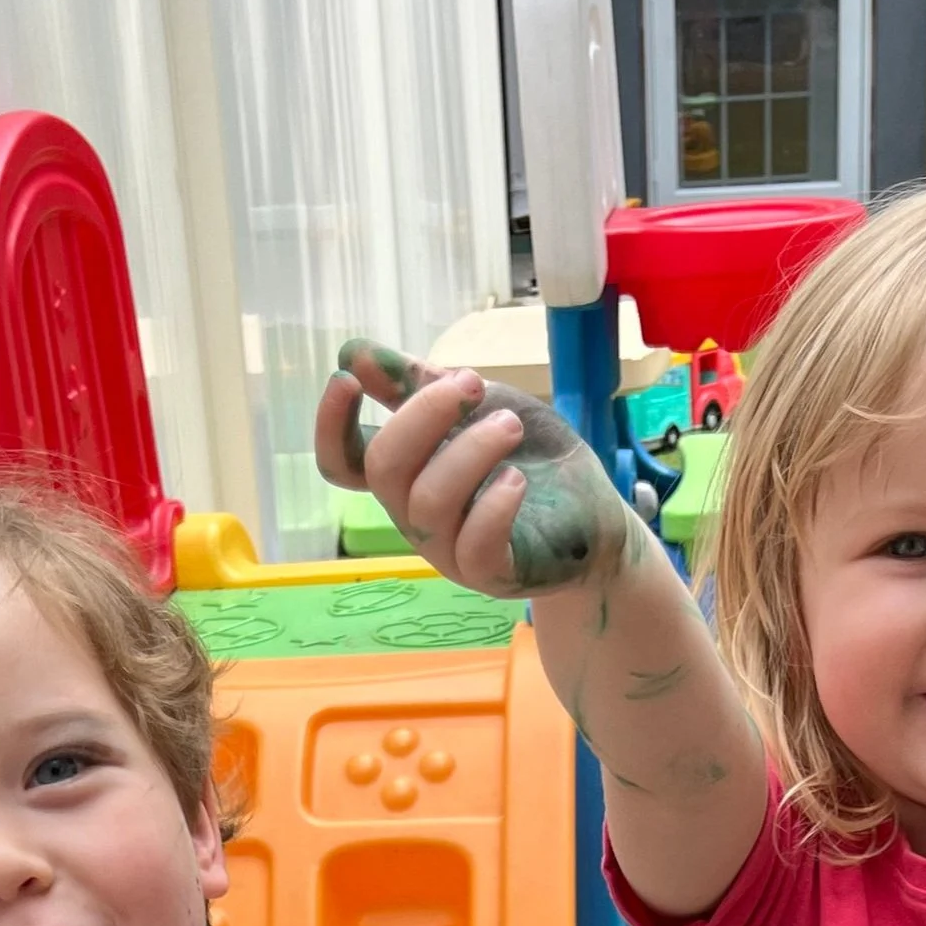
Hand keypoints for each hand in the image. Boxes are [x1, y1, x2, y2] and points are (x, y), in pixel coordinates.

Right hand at [314, 337, 633, 595]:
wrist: (594, 513)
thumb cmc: (529, 456)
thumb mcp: (477, 405)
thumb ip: (419, 384)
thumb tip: (355, 351)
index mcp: (406, 475)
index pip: (344, 464)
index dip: (331, 426)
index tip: (347, 379)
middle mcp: (416, 516)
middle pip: (384, 470)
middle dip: (422, 415)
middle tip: (473, 382)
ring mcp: (451, 551)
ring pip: (427, 503)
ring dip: (469, 450)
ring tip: (511, 424)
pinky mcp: (494, 574)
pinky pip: (474, 547)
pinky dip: (493, 506)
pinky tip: (516, 478)